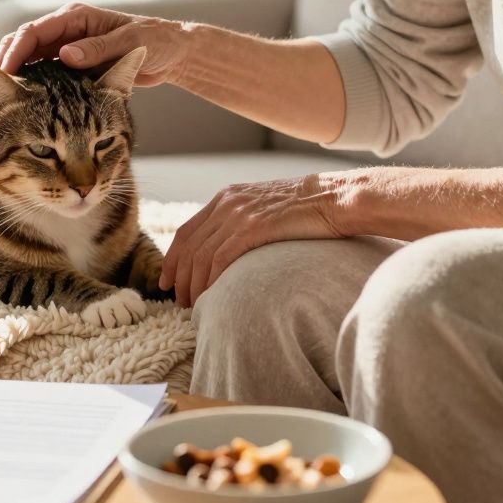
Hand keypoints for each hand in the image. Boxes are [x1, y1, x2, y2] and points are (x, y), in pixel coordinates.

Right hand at [0, 2, 191, 85]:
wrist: (172, 54)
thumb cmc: (157, 42)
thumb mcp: (132, 44)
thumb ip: (100, 50)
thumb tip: (66, 54)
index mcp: (76, 18)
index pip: (33, 32)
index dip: (13, 54)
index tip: (2, 78)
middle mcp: (67, 32)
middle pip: (21, 46)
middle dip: (2, 69)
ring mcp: (67, 49)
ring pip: (27, 63)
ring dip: (10, 84)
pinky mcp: (71, 68)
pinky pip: (42, 77)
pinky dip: (27, 92)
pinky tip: (16, 113)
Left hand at [160, 174, 352, 306]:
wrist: (335, 198)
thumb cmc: (308, 209)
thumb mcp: (265, 208)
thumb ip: (243, 222)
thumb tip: (229, 250)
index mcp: (226, 197)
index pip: (187, 232)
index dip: (173, 259)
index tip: (167, 282)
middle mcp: (227, 203)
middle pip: (188, 246)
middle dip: (178, 277)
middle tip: (178, 301)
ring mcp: (238, 214)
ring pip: (200, 256)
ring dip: (193, 284)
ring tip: (193, 305)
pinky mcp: (252, 227)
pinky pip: (219, 259)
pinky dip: (210, 281)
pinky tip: (211, 296)